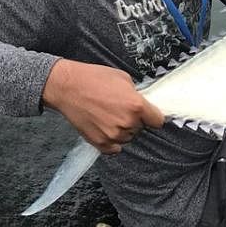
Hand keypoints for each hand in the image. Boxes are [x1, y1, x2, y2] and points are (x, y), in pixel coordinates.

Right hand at [42, 59, 163, 153]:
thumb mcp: (123, 78)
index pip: (158, 121)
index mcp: (136, 106)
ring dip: (122, 129)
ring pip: (128, 137)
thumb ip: (136, 95)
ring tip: (108, 115)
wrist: (68, 87)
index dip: (152, 116)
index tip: (148, 115)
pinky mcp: (100, 143)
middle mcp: (127, 123)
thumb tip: (142, 103)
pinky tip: (104, 126)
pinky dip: (111, 140)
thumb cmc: (93, 79)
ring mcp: (113, 135)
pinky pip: (114, 148)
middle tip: (119, 108)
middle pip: (141, 128)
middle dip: (134, 120)